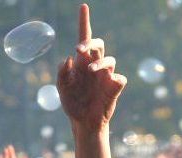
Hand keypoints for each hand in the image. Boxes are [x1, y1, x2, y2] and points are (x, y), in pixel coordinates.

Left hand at [57, 4, 126, 132]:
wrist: (83, 122)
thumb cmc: (72, 103)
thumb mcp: (62, 88)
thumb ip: (62, 73)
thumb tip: (68, 58)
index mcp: (81, 62)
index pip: (83, 37)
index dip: (84, 22)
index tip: (83, 7)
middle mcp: (95, 65)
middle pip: (98, 44)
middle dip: (90, 42)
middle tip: (79, 49)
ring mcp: (106, 76)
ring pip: (110, 59)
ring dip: (99, 62)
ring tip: (89, 70)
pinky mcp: (115, 87)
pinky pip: (119, 78)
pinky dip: (114, 78)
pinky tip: (108, 82)